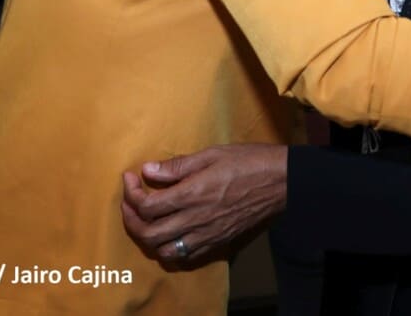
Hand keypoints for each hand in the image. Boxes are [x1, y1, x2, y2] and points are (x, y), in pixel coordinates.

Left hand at [121, 144, 287, 264]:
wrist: (280, 182)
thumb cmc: (247, 161)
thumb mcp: (211, 154)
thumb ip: (177, 166)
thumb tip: (148, 170)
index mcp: (191, 194)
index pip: (147, 205)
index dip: (131, 193)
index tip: (130, 177)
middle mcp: (194, 220)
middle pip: (148, 233)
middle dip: (131, 218)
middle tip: (130, 199)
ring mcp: (205, 236)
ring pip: (163, 251)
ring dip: (147, 237)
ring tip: (146, 219)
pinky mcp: (216, 243)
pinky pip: (184, 256)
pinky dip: (168, 248)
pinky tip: (169, 232)